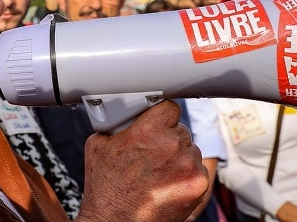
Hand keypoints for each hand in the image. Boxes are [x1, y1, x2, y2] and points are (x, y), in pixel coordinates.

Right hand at [77, 100, 208, 220]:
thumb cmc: (106, 189)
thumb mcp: (98, 145)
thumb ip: (117, 125)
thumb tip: (125, 116)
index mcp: (147, 130)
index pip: (169, 108)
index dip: (161, 116)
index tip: (158, 123)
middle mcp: (171, 145)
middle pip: (180, 129)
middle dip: (167, 139)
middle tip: (152, 154)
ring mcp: (188, 166)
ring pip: (190, 149)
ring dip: (179, 157)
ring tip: (158, 173)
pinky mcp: (198, 184)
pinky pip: (197, 169)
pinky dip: (186, 175)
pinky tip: (168, 183)